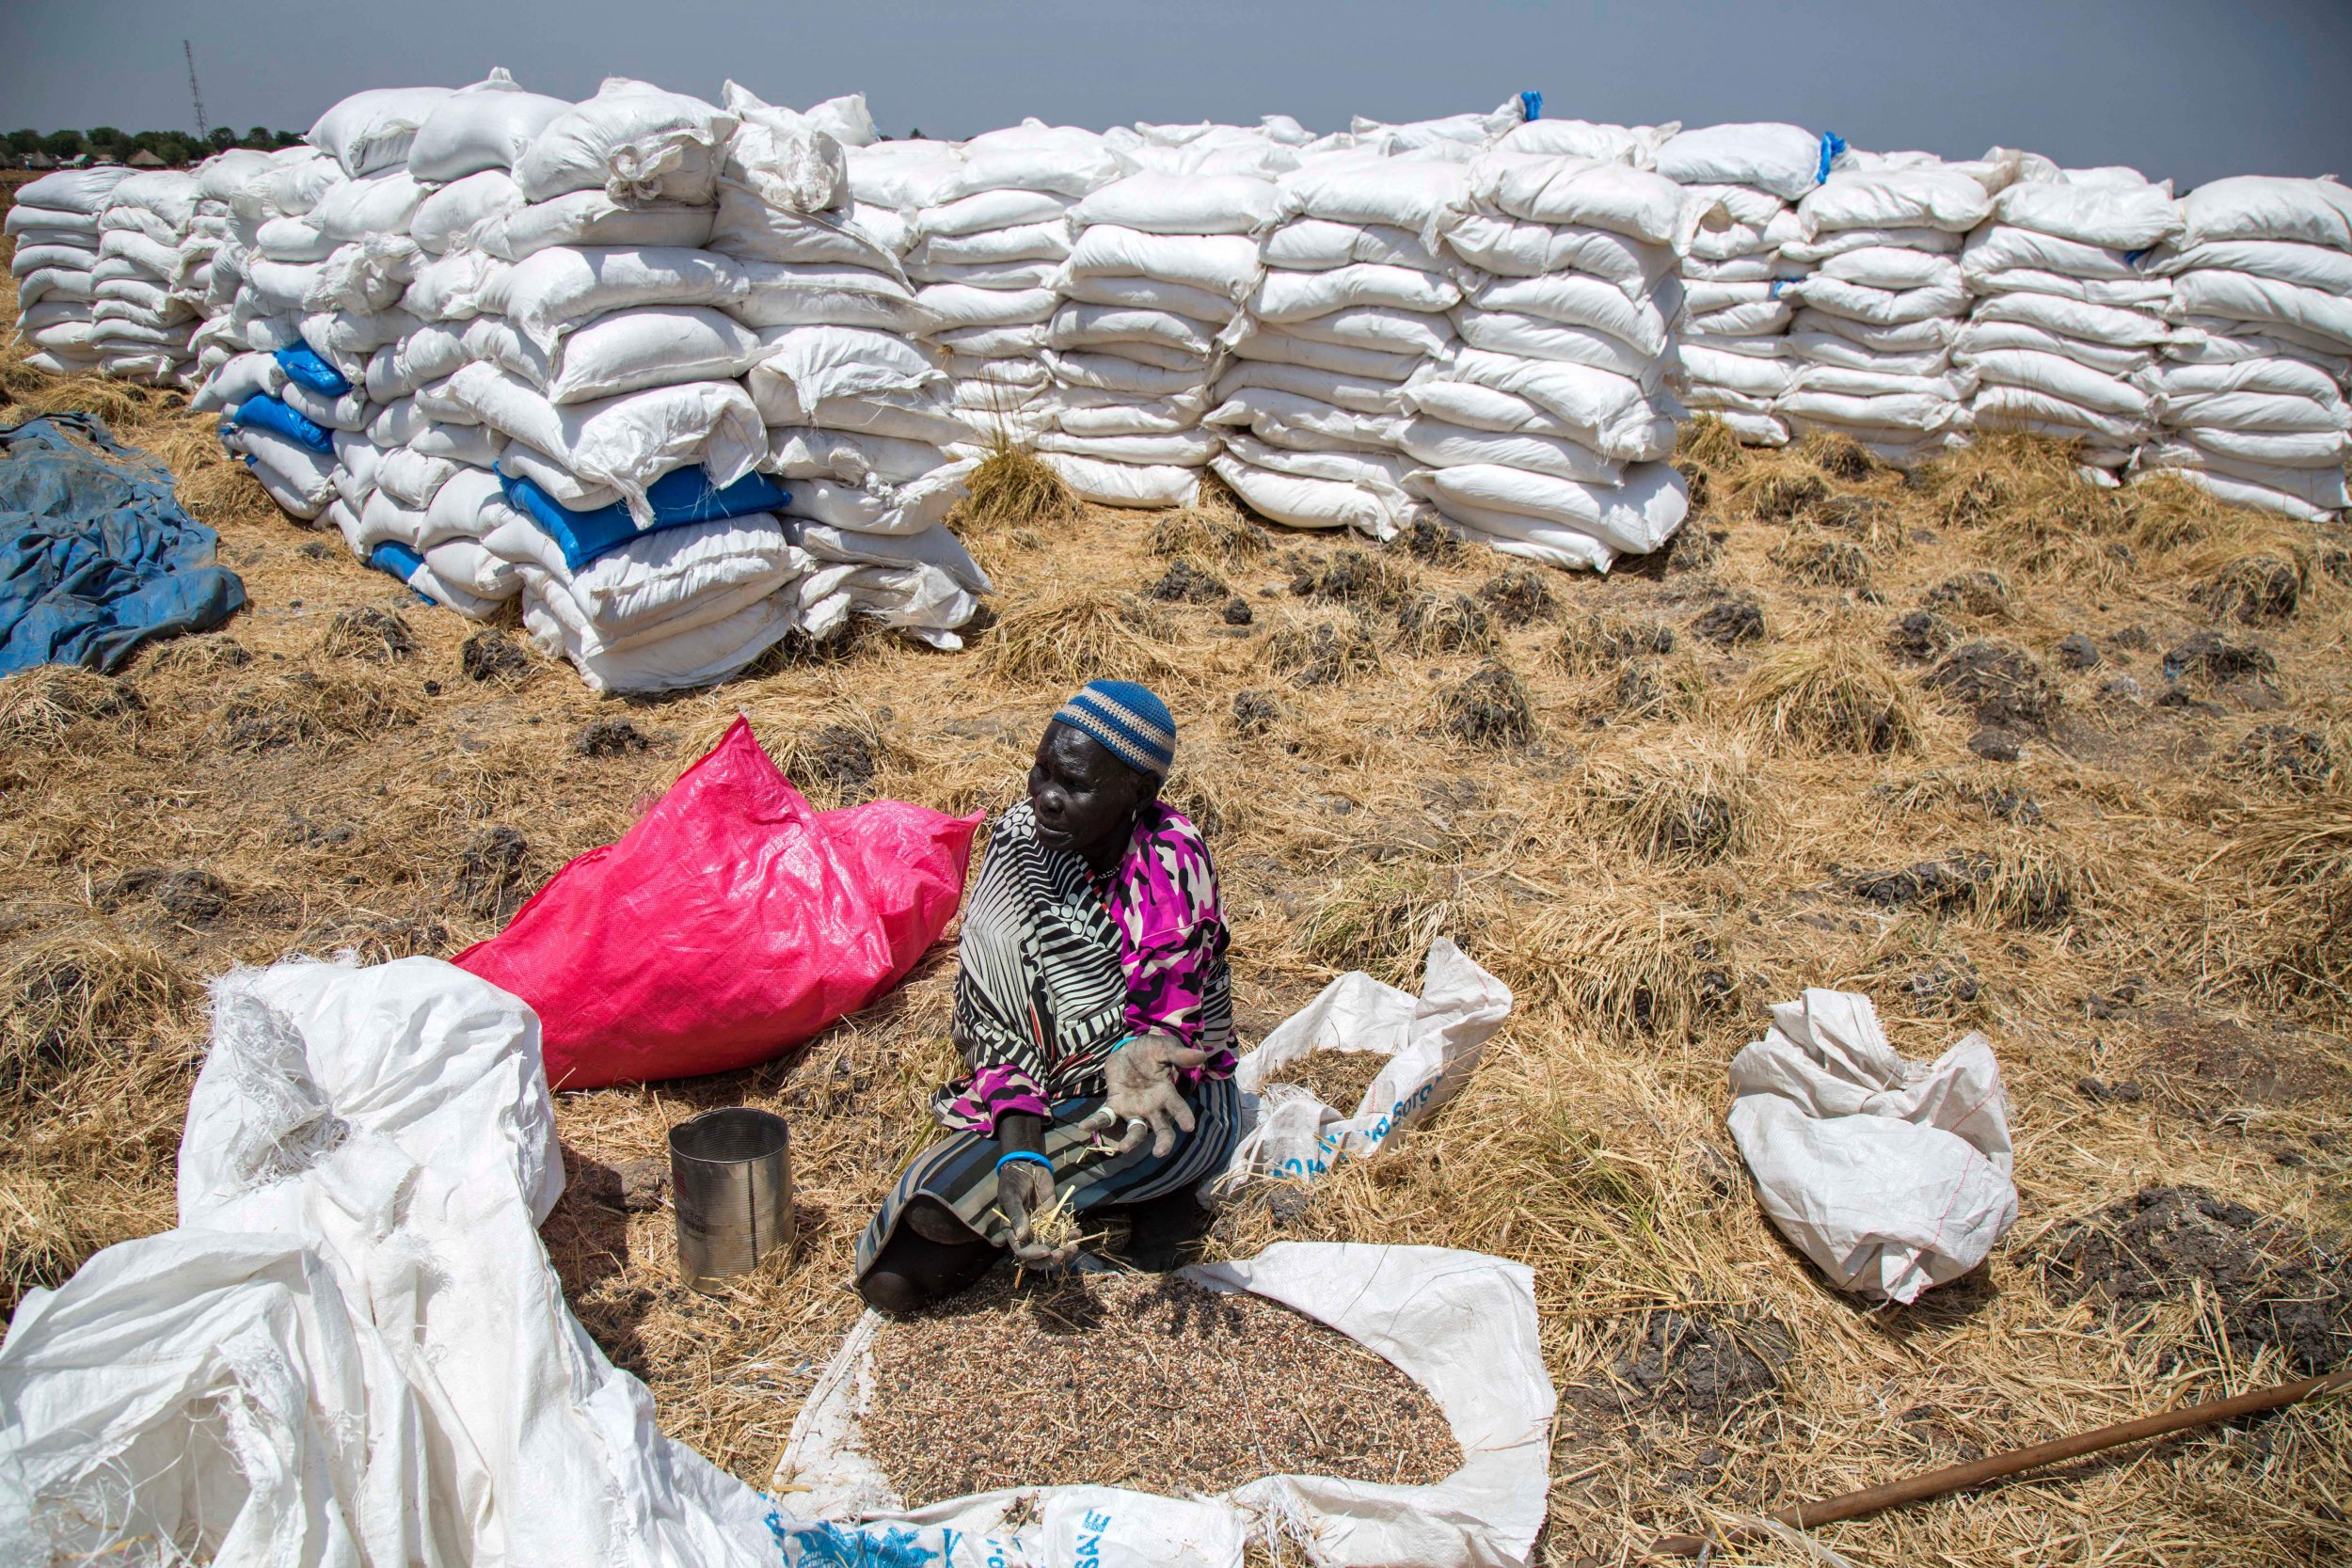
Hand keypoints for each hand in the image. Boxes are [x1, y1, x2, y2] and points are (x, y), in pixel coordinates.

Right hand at [997, 1157, 1076, 1268]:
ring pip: (1053, 1245)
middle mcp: (1027, 1233)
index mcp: (1013, 1231)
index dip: (1033, 1255)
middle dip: (1051, 1259)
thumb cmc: (1012, 1180)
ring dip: (1063, 1249)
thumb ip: (1016, 1215)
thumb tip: (1022, 1237)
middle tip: (1063, 1254)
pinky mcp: (1053, 1218)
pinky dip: (1070, 1234)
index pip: (1022, 1250)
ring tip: (1074, 1247)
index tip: (1046, 1251)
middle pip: (1038, 1255)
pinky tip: (1077, 1233)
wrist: (1026, 1165)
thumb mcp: (1011, 1196)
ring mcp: (1041, 1227)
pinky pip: (1062, 1230)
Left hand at [1077, 1033, 1208, 1157]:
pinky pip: (1105, 1117)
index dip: (1184, 1117)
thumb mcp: (1164, 1048)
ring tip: (1123, 1148)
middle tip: (1161, 1152)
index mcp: (1166, 1094)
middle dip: (1163, 1142)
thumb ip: (1179, 1054)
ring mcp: (1133, 1109)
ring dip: (1130, 1141)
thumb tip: (1201, 1055)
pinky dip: (1095, 1123)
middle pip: (1161, 1130)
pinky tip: (1084, 1127)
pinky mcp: (1114, 1105)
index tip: (1189, 1126)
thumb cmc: (1151, 1051)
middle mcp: (1152, 1108)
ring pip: (1135, 1130)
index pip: (1178, 1109)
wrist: (1128, 1049)